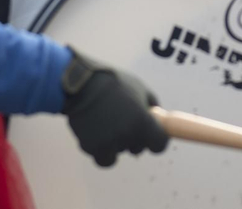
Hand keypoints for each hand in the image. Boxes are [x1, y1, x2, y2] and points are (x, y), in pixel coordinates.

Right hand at [60, 50, 169, 166]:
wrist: (82, 83)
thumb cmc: (113, 82)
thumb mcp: (139, 88)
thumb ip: (151, 104)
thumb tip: (158, 116)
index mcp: (143, 121)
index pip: (160, 144)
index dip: (156, 140)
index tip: (152, 136)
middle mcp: (128, 135)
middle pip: (138, 149)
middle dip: (133, 138)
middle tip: (122, 122)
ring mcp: (110, 143)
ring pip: (118, 155)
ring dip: (114, 144)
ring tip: (106, 125)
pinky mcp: (92, 147)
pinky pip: (102, 158)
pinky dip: (99, 149)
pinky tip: (96, 132)